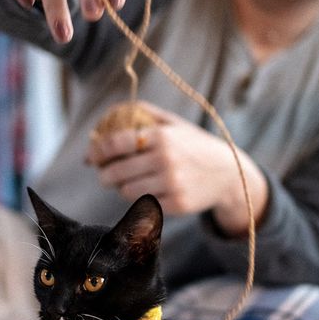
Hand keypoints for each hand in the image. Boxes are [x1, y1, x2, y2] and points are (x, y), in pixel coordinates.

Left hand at [86, 103, 267, 231]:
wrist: (227, 173)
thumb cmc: (192, 145)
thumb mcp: (172, 123)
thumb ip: (142, 114)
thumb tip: (105, 118)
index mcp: (161, 136)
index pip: (115, 143)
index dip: (97, 151)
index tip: (91, 156)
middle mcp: (166, 159)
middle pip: (115, 172)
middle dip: (104, 174)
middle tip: (105, 174)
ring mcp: (172, 184)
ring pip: (125, 191)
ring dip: (122, 188)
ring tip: (129, 182)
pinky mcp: (177, 204)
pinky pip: (143, 205)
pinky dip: (140, 199)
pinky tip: (148, 192)